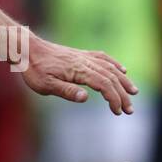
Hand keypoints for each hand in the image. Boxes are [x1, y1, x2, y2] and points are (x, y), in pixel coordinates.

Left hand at [23, 36, 137, 114]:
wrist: (27, 49)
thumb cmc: (34, 69)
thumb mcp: (45, 85)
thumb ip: (66, 91)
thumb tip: (85, 98)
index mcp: (79, 71)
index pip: (104, 85)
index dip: (114, 99)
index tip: (118, 112)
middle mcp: (85, 62)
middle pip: (111, 78)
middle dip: (123, 95)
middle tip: (130, 110)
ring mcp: (84, 57)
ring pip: (110, 68)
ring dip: (124, 81)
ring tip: (134, 92)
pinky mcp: (80, 55)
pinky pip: (103, 58)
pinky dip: (115, 64)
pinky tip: (122, 70)